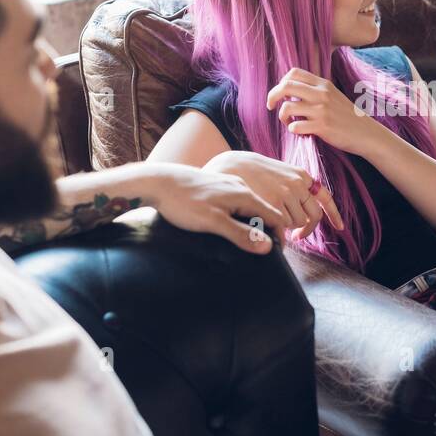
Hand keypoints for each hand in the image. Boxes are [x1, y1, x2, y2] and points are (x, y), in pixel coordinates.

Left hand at [142, 162, 287, 252]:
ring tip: (245, 240)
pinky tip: (229, 225)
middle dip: (266, 230)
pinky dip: (240, 216)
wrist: (157, 182)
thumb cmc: (183, 203)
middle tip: (260, 251)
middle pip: (263, 211)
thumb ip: (241, 234)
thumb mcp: (213, 222)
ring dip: (252, 223)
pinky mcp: (217, 186)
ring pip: (249, 207)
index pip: (274, 216)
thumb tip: (268, 246)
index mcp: (244, 195)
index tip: (277, 253)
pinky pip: (237, 203)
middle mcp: (240, 187)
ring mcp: (228, 185)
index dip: (278, 235)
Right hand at [203, 150, 343, 241]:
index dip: (333, 214)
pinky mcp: (271, 205)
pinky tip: (268, 229)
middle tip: (298, 235)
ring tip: (271, 218)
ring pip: (296, 223)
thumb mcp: (279, 172)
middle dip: (306, 228)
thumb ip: (294, 185)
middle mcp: (297, 185)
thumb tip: (305, 206)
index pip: (325, 197)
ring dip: (287, 227)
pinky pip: (282, 229)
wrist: (229, 166)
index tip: (340, 227)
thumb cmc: (252, 171)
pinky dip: (278, 233)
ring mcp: (285, 195)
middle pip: (312, 217)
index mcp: (301, 175)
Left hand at [266, 67, 384, 156]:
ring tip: (288, 122)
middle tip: (270, 106)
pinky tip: (299, 131)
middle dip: (272, 96)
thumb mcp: (333, 96)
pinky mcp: (322, 127)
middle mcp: (321, 94)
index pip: (293, 73)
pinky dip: (292, 130)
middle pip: (286, 86)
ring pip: (287, 107)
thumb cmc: (346, 116)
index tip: (280, 94)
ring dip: (282, 116)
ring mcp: (322, 110)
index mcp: (323, 84)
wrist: (366, 133)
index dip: (281, 82)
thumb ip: (315, 90)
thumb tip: (290, 90)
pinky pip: (295, 126)